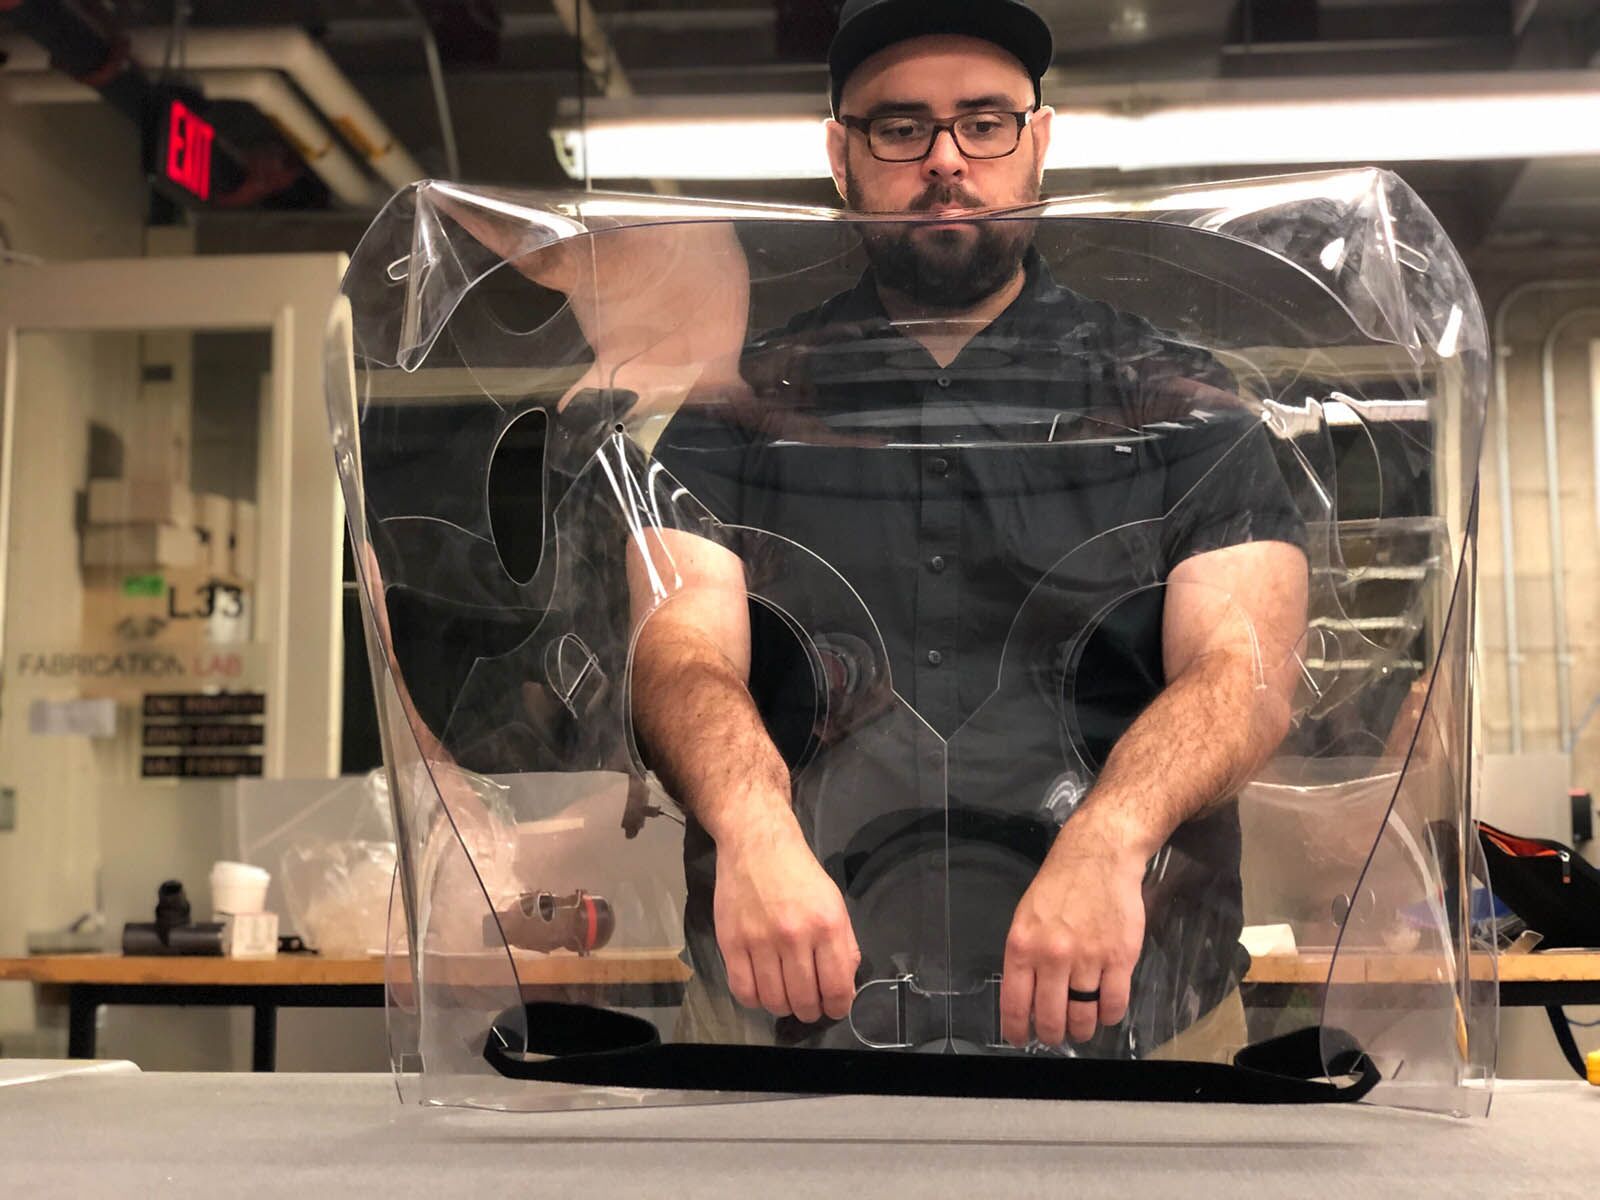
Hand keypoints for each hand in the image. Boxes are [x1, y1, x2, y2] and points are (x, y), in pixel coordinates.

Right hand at [713, 811, 860, 1024]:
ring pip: (774, 1001)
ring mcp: (760, 940)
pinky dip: (755, 1000)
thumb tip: (844, 986)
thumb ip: (845, 945)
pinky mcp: (732, 942)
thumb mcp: (834, 903)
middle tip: (808, 1004)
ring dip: (783, 1007)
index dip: (837, 1008)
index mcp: (827, 926)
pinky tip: (762, 989)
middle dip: (810, 1011)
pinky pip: (743, 991)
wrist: (758, 843)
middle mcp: (795, 935)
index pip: (836, 989)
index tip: (833, 1007)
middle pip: (804, 1000)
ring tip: (785, 996)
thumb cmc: (799, 873)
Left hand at [999, 819, 1147, 1047]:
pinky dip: (1110, 1015)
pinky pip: (1114, 1004)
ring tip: (1082, 1025)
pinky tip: (1105, 1010)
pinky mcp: (1120, 958)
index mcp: (1023, 945)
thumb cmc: (1060, 885)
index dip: (1018, 1029)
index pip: (1016, 1003)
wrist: (1098, 857)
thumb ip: (1025, 957)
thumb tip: (1025, 997)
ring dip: (1083, 1028)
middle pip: (1052, 1017)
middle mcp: (1053, 955)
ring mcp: (1088, 958)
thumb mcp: (1026, 917)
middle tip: (1057, 1034)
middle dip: (1053, 1033)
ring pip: (1084, 1015)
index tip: (1021, 1039)